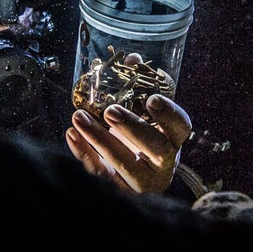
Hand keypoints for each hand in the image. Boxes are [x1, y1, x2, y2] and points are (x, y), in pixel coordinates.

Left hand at [65, 94, 191, 193]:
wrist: (135, 176)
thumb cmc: (141, 136)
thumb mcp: (145, 113)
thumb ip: (140, 85)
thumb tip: (132, 58)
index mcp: (174, 139)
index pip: (180, 126)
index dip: (168, 113)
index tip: (151, 99)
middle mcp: (163, 164)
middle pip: (156, 148)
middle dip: (132, 128)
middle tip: (111, 111)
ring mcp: (142, 182)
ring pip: (123, 164)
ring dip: (99, 138)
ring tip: (79, 117)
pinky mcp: (120, 193)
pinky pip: (100, 176)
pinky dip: (84, 154)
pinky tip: (72, 134)